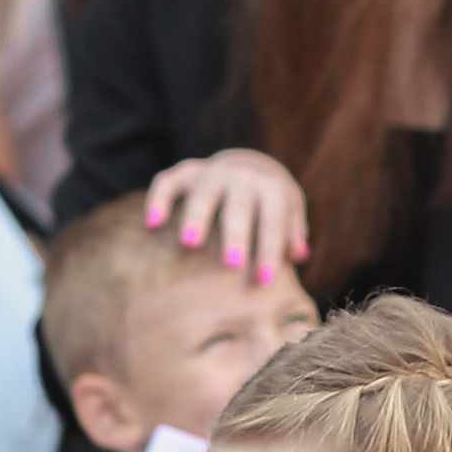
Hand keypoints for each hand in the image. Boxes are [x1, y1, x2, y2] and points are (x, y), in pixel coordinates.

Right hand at [143, 148, 309, 283]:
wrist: (249, 170)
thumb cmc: (270, 208)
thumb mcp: (288, 215)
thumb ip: (292, 234)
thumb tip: (299, 254)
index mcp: (270, 188)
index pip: (273, 218)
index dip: (270, 249)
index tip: (265, 281)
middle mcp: (241, 176)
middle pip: (239, 204)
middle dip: (236, 234)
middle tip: (232, 264)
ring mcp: (210, 172)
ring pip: (203, 191)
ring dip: (196, 217)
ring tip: (188, 245)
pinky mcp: (184, 173)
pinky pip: (168, 182)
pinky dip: (158, 200)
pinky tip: (151, 226)